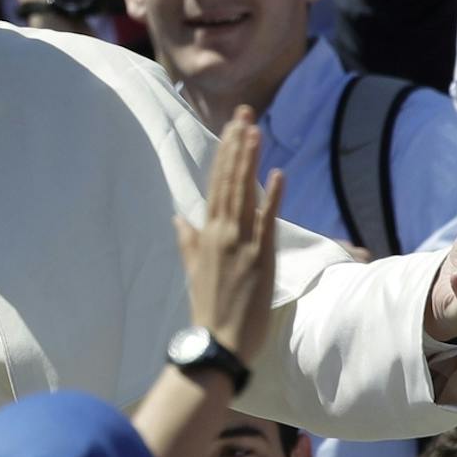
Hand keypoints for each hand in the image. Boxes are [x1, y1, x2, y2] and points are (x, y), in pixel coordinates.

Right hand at [179, 108, 285, 364]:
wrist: (218, 343)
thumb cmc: (207, 310)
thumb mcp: (193, 270)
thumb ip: (187, 241)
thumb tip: (178, 218)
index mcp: (206, 234)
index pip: (216, 184)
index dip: (225, 154)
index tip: (232, 128)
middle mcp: (222, 234)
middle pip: (229, 180)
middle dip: (236, 145)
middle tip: (244, 113)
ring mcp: (241, 244)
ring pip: (244, 194)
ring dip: (249, 161)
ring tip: (253, 129)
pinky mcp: (260, 259)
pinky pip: (266, 222)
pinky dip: (272, 197)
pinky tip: (278, 174)